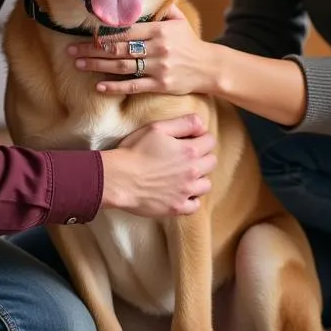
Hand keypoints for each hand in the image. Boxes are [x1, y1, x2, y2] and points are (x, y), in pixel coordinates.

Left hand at [69, 4, 215, 96]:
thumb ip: (161, 10)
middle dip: (92, 49)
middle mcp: (157, 48)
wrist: (209, 67)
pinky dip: (115, 86)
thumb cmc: (190, 42)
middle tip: (71, 50)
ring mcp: (158, 67)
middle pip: (119, 48)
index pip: (126, 31)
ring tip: (78, 64)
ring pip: (122, 66)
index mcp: (159, 30)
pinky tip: (99, 86)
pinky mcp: (159, 85)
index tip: (86, 35)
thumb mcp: (178, 21)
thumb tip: (141, 0)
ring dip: (97, 65)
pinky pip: (133, 86)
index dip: (104, 34)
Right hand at [100, 113, 216, 216]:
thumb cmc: (134, 150)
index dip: (202, 137)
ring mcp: (185, 192)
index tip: (192, 139)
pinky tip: (181, 192)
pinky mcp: (177, 207)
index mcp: (189, 151)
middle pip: (212, 162)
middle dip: (203, 156)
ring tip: (184, 175)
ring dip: (199, 178)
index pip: (210, 141)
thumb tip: (201, 125)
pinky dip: (191, 199)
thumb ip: (183, 123)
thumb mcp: (157, 128)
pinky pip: (195, 206)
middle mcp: (192, 172)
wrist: (118, 178)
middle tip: (186, 156)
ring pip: (206, 185)